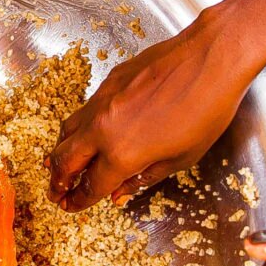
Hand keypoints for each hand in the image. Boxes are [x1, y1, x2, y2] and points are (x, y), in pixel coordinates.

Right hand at [49, 10, 260, 209]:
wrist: (209, 59)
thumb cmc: (206, 110)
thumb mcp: (180, 158)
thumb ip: (144, 178)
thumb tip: (120, 193)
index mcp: (121, 155)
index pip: (91, 185)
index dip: (79, 200)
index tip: (72, 206)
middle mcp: (102, 129)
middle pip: (65, 161)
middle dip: (57, 182)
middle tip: (56, 193)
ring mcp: (102, 102)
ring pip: (67, 132)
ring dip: (61, 154)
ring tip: (60, 166)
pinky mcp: (108, 82)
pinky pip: (84, 111)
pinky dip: (78, 128)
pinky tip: (88, 133)